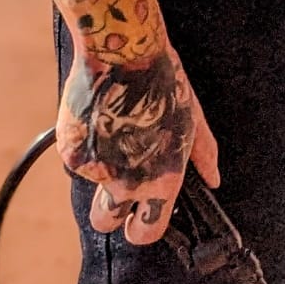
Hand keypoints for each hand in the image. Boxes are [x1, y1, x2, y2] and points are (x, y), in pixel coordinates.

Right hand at [60, 35, 220, 246]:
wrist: (123, 51)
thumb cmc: (165, 81)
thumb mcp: (193, 117)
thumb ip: (203, 154)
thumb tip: (213, 179)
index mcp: (161, 179)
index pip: (147, 232)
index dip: (142, 229)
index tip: (139, 220)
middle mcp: (127, 183)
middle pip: (107, 221)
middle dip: (111, 210)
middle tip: (120, 180)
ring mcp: (96, 170)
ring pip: (92, 184)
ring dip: (100, 170)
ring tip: (116, 131)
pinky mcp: (71, 152)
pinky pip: (77, 160)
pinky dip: (85, 146)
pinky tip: (99, 117)